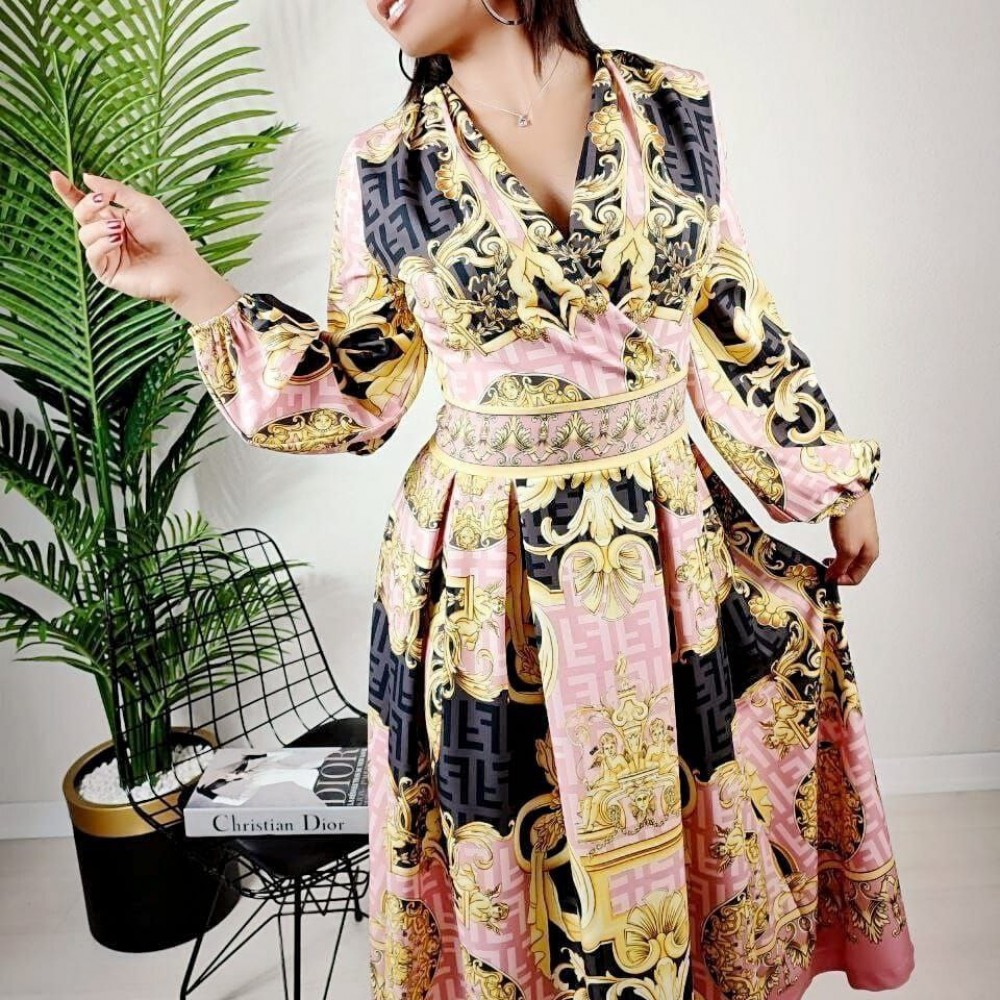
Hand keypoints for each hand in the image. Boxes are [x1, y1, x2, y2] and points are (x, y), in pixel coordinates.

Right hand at [49, 169, 212, 305]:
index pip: (84, 204)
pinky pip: (91, 254)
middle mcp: (107, 235)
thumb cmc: (168, 236)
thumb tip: (86, 178)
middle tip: (102, 201)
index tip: (55, 175)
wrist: (180, 265)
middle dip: (87, 205)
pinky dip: (102, 244)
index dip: (68, 191)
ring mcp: (106, 254)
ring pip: (83, 234)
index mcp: (114, 217)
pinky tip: (118, 241)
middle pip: (79, 215)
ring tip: (120, 229)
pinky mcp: (106, 272)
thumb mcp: (143, 204)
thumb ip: (115, 190)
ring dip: (100, 227)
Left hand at [824, 491, 878, 585]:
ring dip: (837, 562)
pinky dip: (837, 552)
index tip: (826, 578)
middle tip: (823, 570)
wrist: (850, 494)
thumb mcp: (846, 549)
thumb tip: (833, 577)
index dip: (840, 581)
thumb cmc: (852, 520)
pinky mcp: (854, 528)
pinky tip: (830, 548)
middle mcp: (868, 548)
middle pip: (854, 569)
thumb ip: (840, 566)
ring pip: (849, 558)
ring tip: (825, 561)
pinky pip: (847, 547)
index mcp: (870, 555)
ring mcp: (862, 537)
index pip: (856, 578)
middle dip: (838, 572)